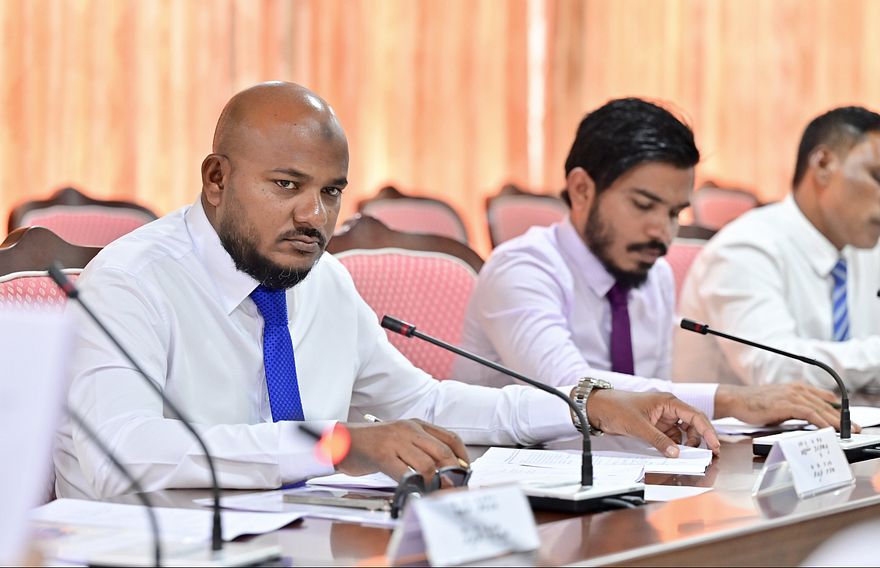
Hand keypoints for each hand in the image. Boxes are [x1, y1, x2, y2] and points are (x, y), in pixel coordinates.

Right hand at [337, 419, 468, 482]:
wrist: (342, 440)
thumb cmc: (373, 445)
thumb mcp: (401, 440)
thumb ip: (421, 449)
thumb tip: (445, 471)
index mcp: (417, 424)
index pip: (450, 438)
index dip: (462, 457)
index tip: (465, 473)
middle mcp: (409, 429)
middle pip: (443, 452)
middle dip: (453, 475)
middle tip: (454, 490)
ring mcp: (396, 441)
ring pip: (427, 464)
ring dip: (435, 484)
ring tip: (435, 494)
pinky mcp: (382, 454)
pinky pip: (406, 473)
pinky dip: (415, 486)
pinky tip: (416, 493)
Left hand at [586, 390, 720, 456]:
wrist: (598, 408)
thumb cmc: (617, 408)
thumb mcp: (639, 426)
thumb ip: (659, 441)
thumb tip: (676, 454)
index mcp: (668, 402)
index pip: (695, 416)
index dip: (707, 431)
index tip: (715, 445)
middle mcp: (668, 408)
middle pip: (693, 424)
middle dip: (700, 439)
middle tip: (707, 455)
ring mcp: (662, 418)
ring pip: (683, 432)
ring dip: (687, 443)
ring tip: (689, 456)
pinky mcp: (655, 426)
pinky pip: (671, 437)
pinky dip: (675, 445)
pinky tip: (675, 453)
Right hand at [714, 383, 859, 431]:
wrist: (737, 400)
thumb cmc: (754, 404)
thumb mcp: (779, 404)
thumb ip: (795, 409)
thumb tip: (809, 419)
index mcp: (796, 388)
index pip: (824, 398)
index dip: (837, 409)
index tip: (846, 420)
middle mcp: (797, 389)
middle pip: (826, 404)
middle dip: (842, 418)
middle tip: (854, 428)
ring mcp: (792, 396)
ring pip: (821, 409)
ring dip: (836, 422)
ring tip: (846, 431)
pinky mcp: (787, 404)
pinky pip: (810, 414)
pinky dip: (822, 422)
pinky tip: (828, 429)